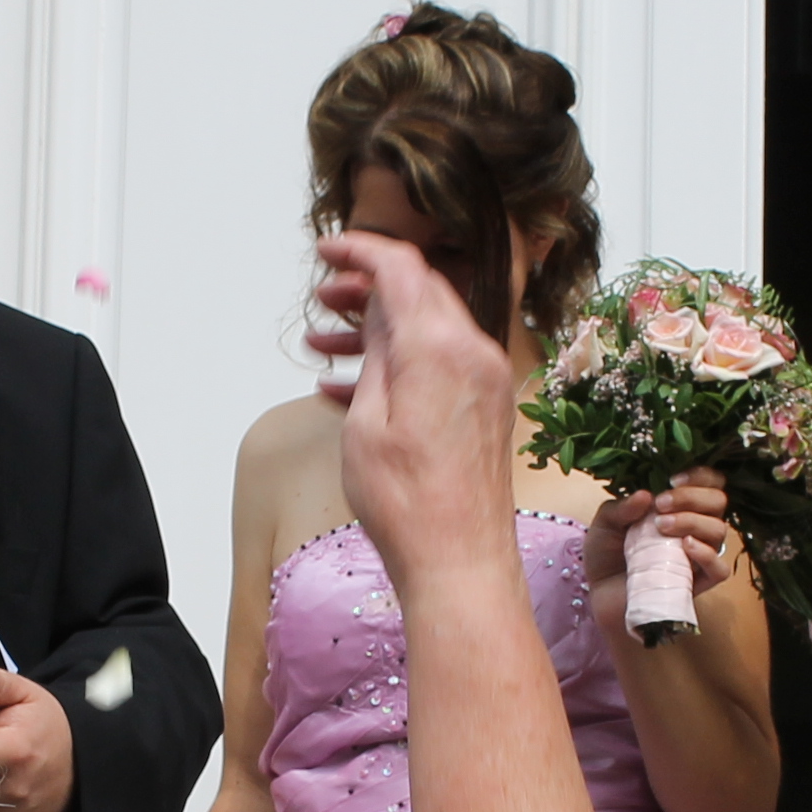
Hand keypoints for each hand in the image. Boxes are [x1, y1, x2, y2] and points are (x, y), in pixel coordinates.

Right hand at [309, 227, 517, 589]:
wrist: (460, 562)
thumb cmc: (410, 505)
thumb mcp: (366, 423)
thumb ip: (377, 357)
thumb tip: (381, 318)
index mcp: (441, 348)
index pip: (401, 268)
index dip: (361, 250)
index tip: (328, 250)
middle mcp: (474, 354)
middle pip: (420, 293)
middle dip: (368, 289)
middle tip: (324, 299)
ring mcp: (486, 382)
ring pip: (428, 330)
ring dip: (378, 329)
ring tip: (324, 345)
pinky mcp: (487, 408)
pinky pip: (441, 365)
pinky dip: (399, 364)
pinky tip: (348, 388)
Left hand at [580, 468, 739, 620]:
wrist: (602, 599)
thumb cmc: (607, 558)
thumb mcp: (604, 525)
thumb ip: (620, 508)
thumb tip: (646, 495)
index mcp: (678, 508)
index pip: (708, 483)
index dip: (699, 476)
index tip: (672, 479)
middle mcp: (695, 528)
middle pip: (718, 501)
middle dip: (692, 496)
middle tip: (662, 504)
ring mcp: (698, 556)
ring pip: (719, 530)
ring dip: (693, 521)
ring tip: (661, 526)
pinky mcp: (698, 583)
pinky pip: (719, 568)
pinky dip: (707, 555)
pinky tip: (685, 547)